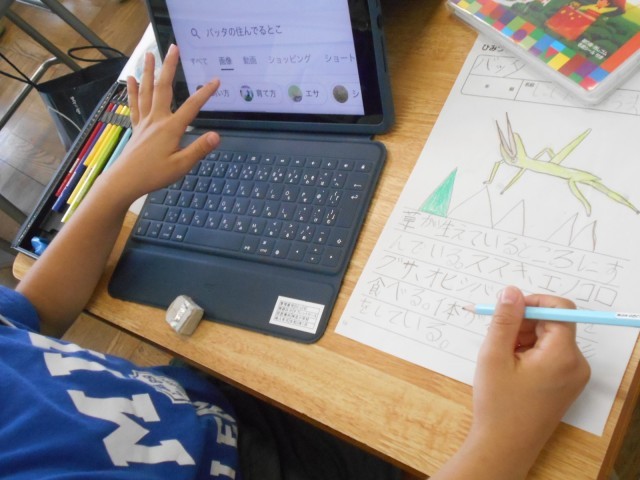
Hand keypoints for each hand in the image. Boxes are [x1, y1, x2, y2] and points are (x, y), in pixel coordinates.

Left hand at [100, 44, 220, 206]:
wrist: (125, 180)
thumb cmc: (154, 175)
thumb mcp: (181, 165)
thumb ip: (199, 149)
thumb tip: (216, 135)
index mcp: (170, 128)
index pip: (191, 106)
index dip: (205, 93)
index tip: (215, 80)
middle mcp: (157, 119)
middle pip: (164, 88)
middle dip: (170, 66)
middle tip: (173, 48)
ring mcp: (144, 122)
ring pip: (146, 91)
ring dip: (149, 71)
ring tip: (149, 54)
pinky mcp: (136, 127)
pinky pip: (134, 104)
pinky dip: (133, 90)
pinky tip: (131, 79)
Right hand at [471, 286, 589, 476]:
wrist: (504, 446)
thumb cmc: (499, 404)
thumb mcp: (494, 355)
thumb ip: (505, 319)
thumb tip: (512, 291)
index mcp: (563, 355)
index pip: (560, 309)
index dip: (533, 302)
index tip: (508, 309)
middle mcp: (576, 363)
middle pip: (554, 323)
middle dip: (524, 323)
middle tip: (498, 339)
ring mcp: (574, 375)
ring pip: (550, 337)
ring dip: (524, 337)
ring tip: (502, 358)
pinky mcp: (567, 383)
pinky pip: (551, 354)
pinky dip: (530, 352)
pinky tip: (511, 367)